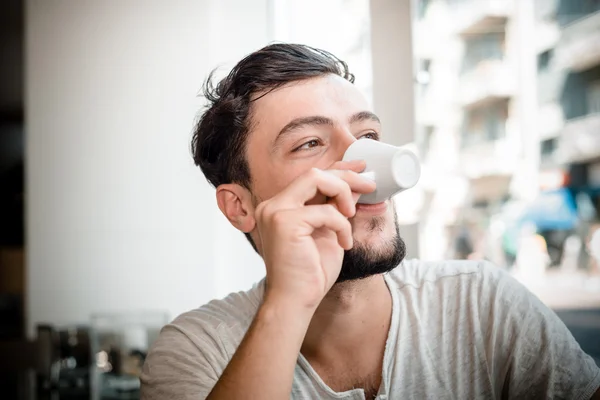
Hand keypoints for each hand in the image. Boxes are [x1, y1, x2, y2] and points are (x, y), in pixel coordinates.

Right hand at [255, 160, 375, 310]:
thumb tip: (354, 186)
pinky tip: (343, 243)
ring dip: (343, 193)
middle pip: (314, 172)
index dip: (339, 170)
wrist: (296, 302)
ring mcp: (275, 212)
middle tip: (370, 185)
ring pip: (316, 178)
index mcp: (280, 207)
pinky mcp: (284, 222)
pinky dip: (341, 225)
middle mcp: (273, 205)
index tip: (362, 169)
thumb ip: (335, 208)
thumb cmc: (309, 274)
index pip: (311, 178)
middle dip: (346, 175)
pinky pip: (325, 211)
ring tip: (352, 215)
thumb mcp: (328, 233)